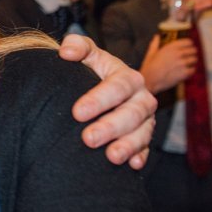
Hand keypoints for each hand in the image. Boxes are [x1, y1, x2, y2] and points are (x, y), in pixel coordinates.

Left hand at [60, 35, 157, 168]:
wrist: (97, 91)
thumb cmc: (89, 71)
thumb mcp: (86, 55)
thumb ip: (77, 46)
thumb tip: (66, 51)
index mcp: (127, 77)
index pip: (118, 86)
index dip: (99, 99)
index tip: (77, 112)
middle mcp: (141, 98)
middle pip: (132, 113)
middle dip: (111, 126)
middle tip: (88, 139)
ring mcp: (145, 120)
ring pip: (142, 133)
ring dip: (127, 145)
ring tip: (111, 157)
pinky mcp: (144, 138)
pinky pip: (145, 149)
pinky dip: (140, 156)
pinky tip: (132, 165)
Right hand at [140, 34, 196, 92]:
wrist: (149, 81)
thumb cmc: (149, 68)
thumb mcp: (150, 54)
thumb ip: (155, 44)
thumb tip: (157, 36)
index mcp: (170, 47)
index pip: (188, 42)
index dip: (189, 44)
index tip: (189, 46)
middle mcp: (178, 54)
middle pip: (193, 50)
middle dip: (192, 53)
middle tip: (189, 56)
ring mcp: (182, 63)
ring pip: (194, 60)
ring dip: (192, 62)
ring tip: (188, 64)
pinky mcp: (185, 73)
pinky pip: (193, 70)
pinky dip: (191, 71)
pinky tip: (186, 72)